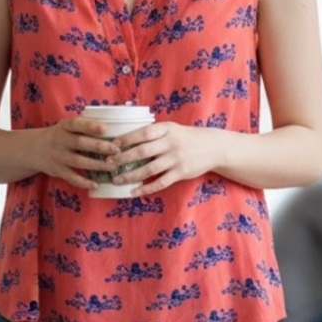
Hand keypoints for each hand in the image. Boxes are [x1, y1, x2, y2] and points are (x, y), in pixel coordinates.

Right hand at [34, 116, 121, 189]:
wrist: (34, 148)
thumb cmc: (60, 136)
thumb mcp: (66, 127)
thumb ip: (83, 127)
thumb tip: (111, 129)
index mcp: (64, 126)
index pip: (76, 124)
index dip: (90, 126)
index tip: (104, 129)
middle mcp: (60, 140)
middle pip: (80, 143)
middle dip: (99, 146)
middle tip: (116, 150)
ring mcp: (58, 156)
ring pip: (79, 161)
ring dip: (97, 165)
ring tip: (112, 166)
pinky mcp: (57, 170)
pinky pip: (72, 178)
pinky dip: (84, 182)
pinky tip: (96, 184)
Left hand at [103, 121, 221, 195]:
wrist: (213, 147)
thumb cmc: (186, 137)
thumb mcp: (171, 129)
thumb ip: (153, 133)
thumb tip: (127, 139)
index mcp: (166, 129)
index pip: (142, 133)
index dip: (125, 139)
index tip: (111, 145)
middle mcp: (170, 143)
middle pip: (142, 151)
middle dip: (123, 158)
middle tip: (108, 163)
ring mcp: (176, 159)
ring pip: (149, 169)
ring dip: (130, 175)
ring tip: (117, 180)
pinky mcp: (181, 173)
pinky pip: (160, 183)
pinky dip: (146, 189)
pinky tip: (134, 192)